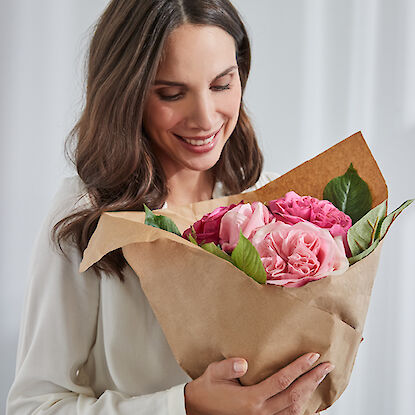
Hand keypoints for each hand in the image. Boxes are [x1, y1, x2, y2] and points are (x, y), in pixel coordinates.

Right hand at [184, 353, 333, 414]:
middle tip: (327, 366)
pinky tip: (310, 403)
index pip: (282, 381)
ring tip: (320, 378)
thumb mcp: (213, 373)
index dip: (299, 368)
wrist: (198, 410)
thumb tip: (243, 362)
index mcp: (251, 399)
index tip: (312, 356)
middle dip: (313, 380)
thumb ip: (228, 367)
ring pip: (295, 409)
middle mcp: (261, 413)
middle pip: (294, 396)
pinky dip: (302, 410)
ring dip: (310, 393)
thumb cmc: (207, 391)